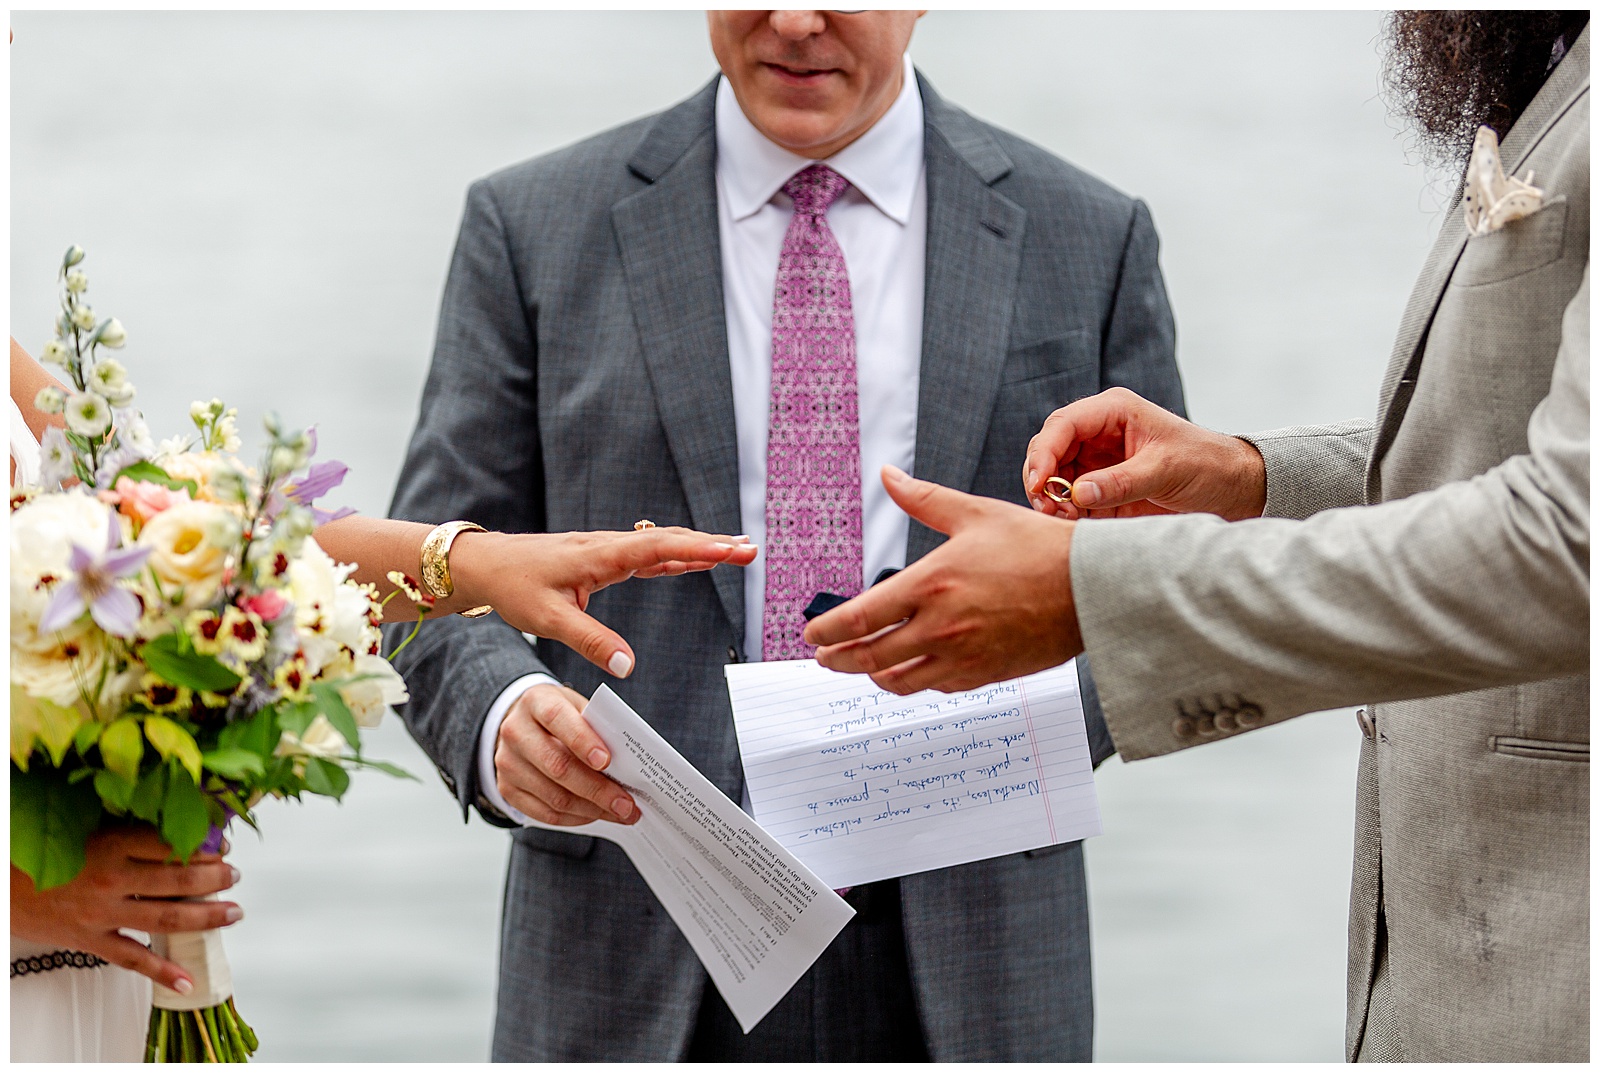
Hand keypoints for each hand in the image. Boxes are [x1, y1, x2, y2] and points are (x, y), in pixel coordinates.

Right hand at [10, 826, 240, 993]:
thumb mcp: (89, 830)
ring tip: (233, 913)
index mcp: (112, 843)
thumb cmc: (44, 855)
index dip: (206, 844)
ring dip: (207, 916)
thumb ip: (131, 830)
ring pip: (168, 915)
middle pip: (179, 878)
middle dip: (216, 878)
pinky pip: (134, 958)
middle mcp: (112, 877)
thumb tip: (175, 823)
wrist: (1, 887)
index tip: (225, 846)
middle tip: (235, 876)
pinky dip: (163, 972)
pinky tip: (187, 980)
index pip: (173, 843)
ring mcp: (103, 912)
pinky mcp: (91, 940)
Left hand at [451, 527, 757, 677]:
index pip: (660, 548)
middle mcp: (610, 547)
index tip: (732, 550)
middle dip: (712, 544)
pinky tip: (695, 560)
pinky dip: (677, 555)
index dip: (699, 548)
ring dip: (699, 546)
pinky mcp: (603, 559)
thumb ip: (590, 641)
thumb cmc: (514, 586)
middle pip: (671, 540)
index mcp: (601, 556)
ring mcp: (608, 551)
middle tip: (751, 550)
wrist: (486, 564)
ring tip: (737, 550)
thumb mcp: (548, 620)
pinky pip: (649, 554)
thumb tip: (628, 666)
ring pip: (663, 544)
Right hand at [494, 683, 638, 826]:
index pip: (557, 719)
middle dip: (598, 789)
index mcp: (536, 701)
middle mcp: (515, 732)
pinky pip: (545, 814)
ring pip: (554, 796)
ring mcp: (507, 763)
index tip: (607, 761)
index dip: (582, 741)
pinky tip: (596, 814)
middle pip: (558, 766)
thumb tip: (629, 762)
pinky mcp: (506, 789)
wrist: (522, 724)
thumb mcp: (577, 706)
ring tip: (620, 813)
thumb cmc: (560, 716)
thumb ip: (598, 726)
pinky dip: (576, 818)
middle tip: (627, 804)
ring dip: (592, 809)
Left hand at [805, 466, 1082, 693]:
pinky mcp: (985, 674)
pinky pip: (936, 687)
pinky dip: (914, 681)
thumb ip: (924, 499)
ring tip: (861, 666)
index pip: (860, 618)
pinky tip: (909, 670)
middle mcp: (942, 627)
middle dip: (838, 660)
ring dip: (872, 675)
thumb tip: (887, 475)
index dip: (827, 631)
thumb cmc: (1038, 547)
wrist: (1092, 588)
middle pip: (869, 657)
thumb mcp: (976, 514)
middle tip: (823, 658)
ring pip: (899, 680)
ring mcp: (963, 657)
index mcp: (932, 584)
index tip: (811, 634)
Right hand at [1022, 387, 1266, 520]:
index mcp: (1114, 411)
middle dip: (1041, 477)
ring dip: (1050, 497)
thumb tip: (1076, 494)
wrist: (1231, 488)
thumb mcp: (1166, 469)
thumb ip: (1121, 482)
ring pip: (1053, 474)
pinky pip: (1068, 497)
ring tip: (1062, 519)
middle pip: (1049, 448)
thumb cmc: (1206, 464)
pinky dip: (1062, 511)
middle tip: (1046, 507)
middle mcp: (1098, 433)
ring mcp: (1096, 460)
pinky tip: (1071, 524)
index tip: (1039, 482)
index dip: (1045, 452)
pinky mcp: (1100, 486)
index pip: (1064, 424)